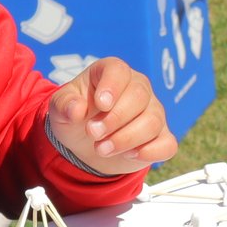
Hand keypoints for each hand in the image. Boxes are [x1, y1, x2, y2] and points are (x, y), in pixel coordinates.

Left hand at [49, 57, 177, 174]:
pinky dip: (150, 152)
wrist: (84, 143)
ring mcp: (153, 112)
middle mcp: (138, 88)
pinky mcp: (160, 137)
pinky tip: (129, 155)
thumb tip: (76, 109)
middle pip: (139, 97)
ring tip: (101, 149)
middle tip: (93, 133)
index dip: (111, 86)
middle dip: (115, 119)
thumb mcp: (60, 108)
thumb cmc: (75, 116)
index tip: (100, 104)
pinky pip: (167, 144)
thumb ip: (64, 105)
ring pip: (153, 122)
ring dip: (126, 139)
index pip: (119, 71)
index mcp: (112, 73)